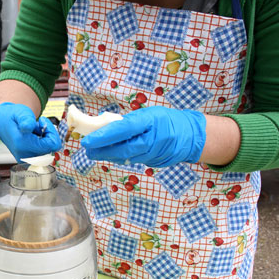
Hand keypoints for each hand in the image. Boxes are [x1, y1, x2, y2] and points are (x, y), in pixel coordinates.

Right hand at [0, 102, 61, 161]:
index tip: (42, 122)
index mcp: (22, 145)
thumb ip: (26, 119)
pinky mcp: (28, 162)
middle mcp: (24, 157)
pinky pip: (44, 154)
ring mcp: (26, 161)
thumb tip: (28, 127)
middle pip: (51, 148)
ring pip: (48, 152)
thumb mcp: (20, 112)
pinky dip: (42, 145)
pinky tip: (33, 138)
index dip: (51, 131)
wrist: (2, 123)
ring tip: (33, 132)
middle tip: (37, 125)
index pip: (52, 144)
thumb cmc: (13, 116)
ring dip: (45, 140)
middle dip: (48, 135)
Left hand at [81, 106, 205, 166]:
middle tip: (87, 150)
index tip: (87, 141)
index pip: (123, 130)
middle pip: (122, 149)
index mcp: (150, 122)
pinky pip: (133, 160)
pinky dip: (120, 158)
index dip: (103, 136)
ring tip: (94, 152)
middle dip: (102, 151)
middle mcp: (152, 140)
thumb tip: (104, 128)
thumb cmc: (166, 120)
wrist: (191, 136)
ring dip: (108, 156)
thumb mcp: (148, 114)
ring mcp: (154, 154)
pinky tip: (110, 155)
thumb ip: (129, 121)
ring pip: (126, 158)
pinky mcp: (154, 163)